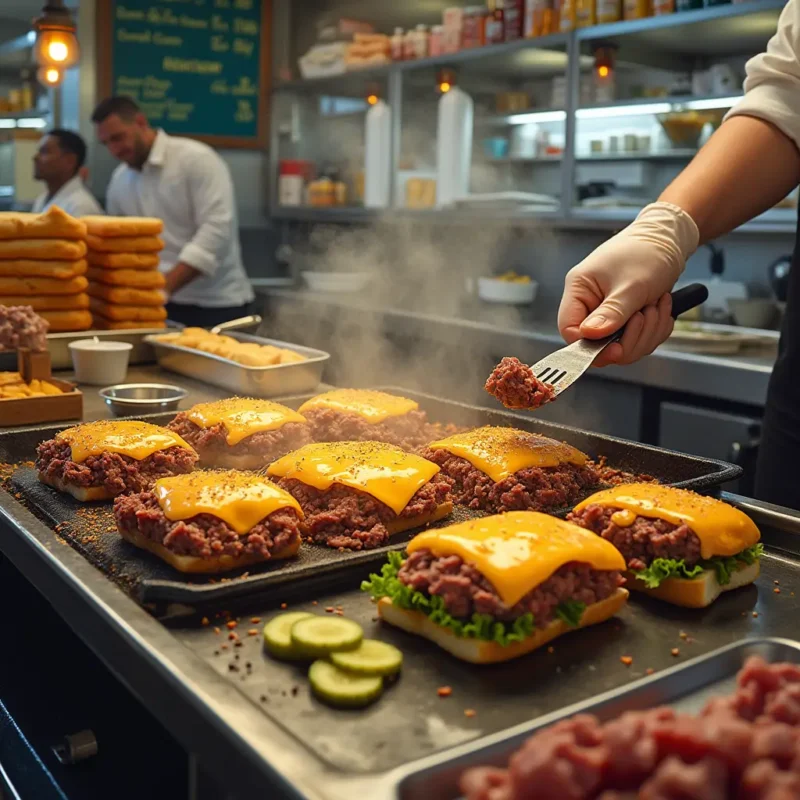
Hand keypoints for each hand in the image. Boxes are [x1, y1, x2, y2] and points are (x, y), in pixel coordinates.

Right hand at [558, 202, 699, 366]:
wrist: (670, 239)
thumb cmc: (648, 252)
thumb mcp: (631, 285)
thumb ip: (611, 313)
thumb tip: (589, 335)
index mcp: (579, 290)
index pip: (570, 330)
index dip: (591, 346)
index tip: (616, 349)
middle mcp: (589, 303)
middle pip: (598, 344)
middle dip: (629, 338)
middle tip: (645, 316)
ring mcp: (608, 312)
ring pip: (621, 345)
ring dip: (646, 332)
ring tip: (655, 306)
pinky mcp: (626, 318)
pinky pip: (637, 340)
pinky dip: (654, 329)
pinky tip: (660, 308)